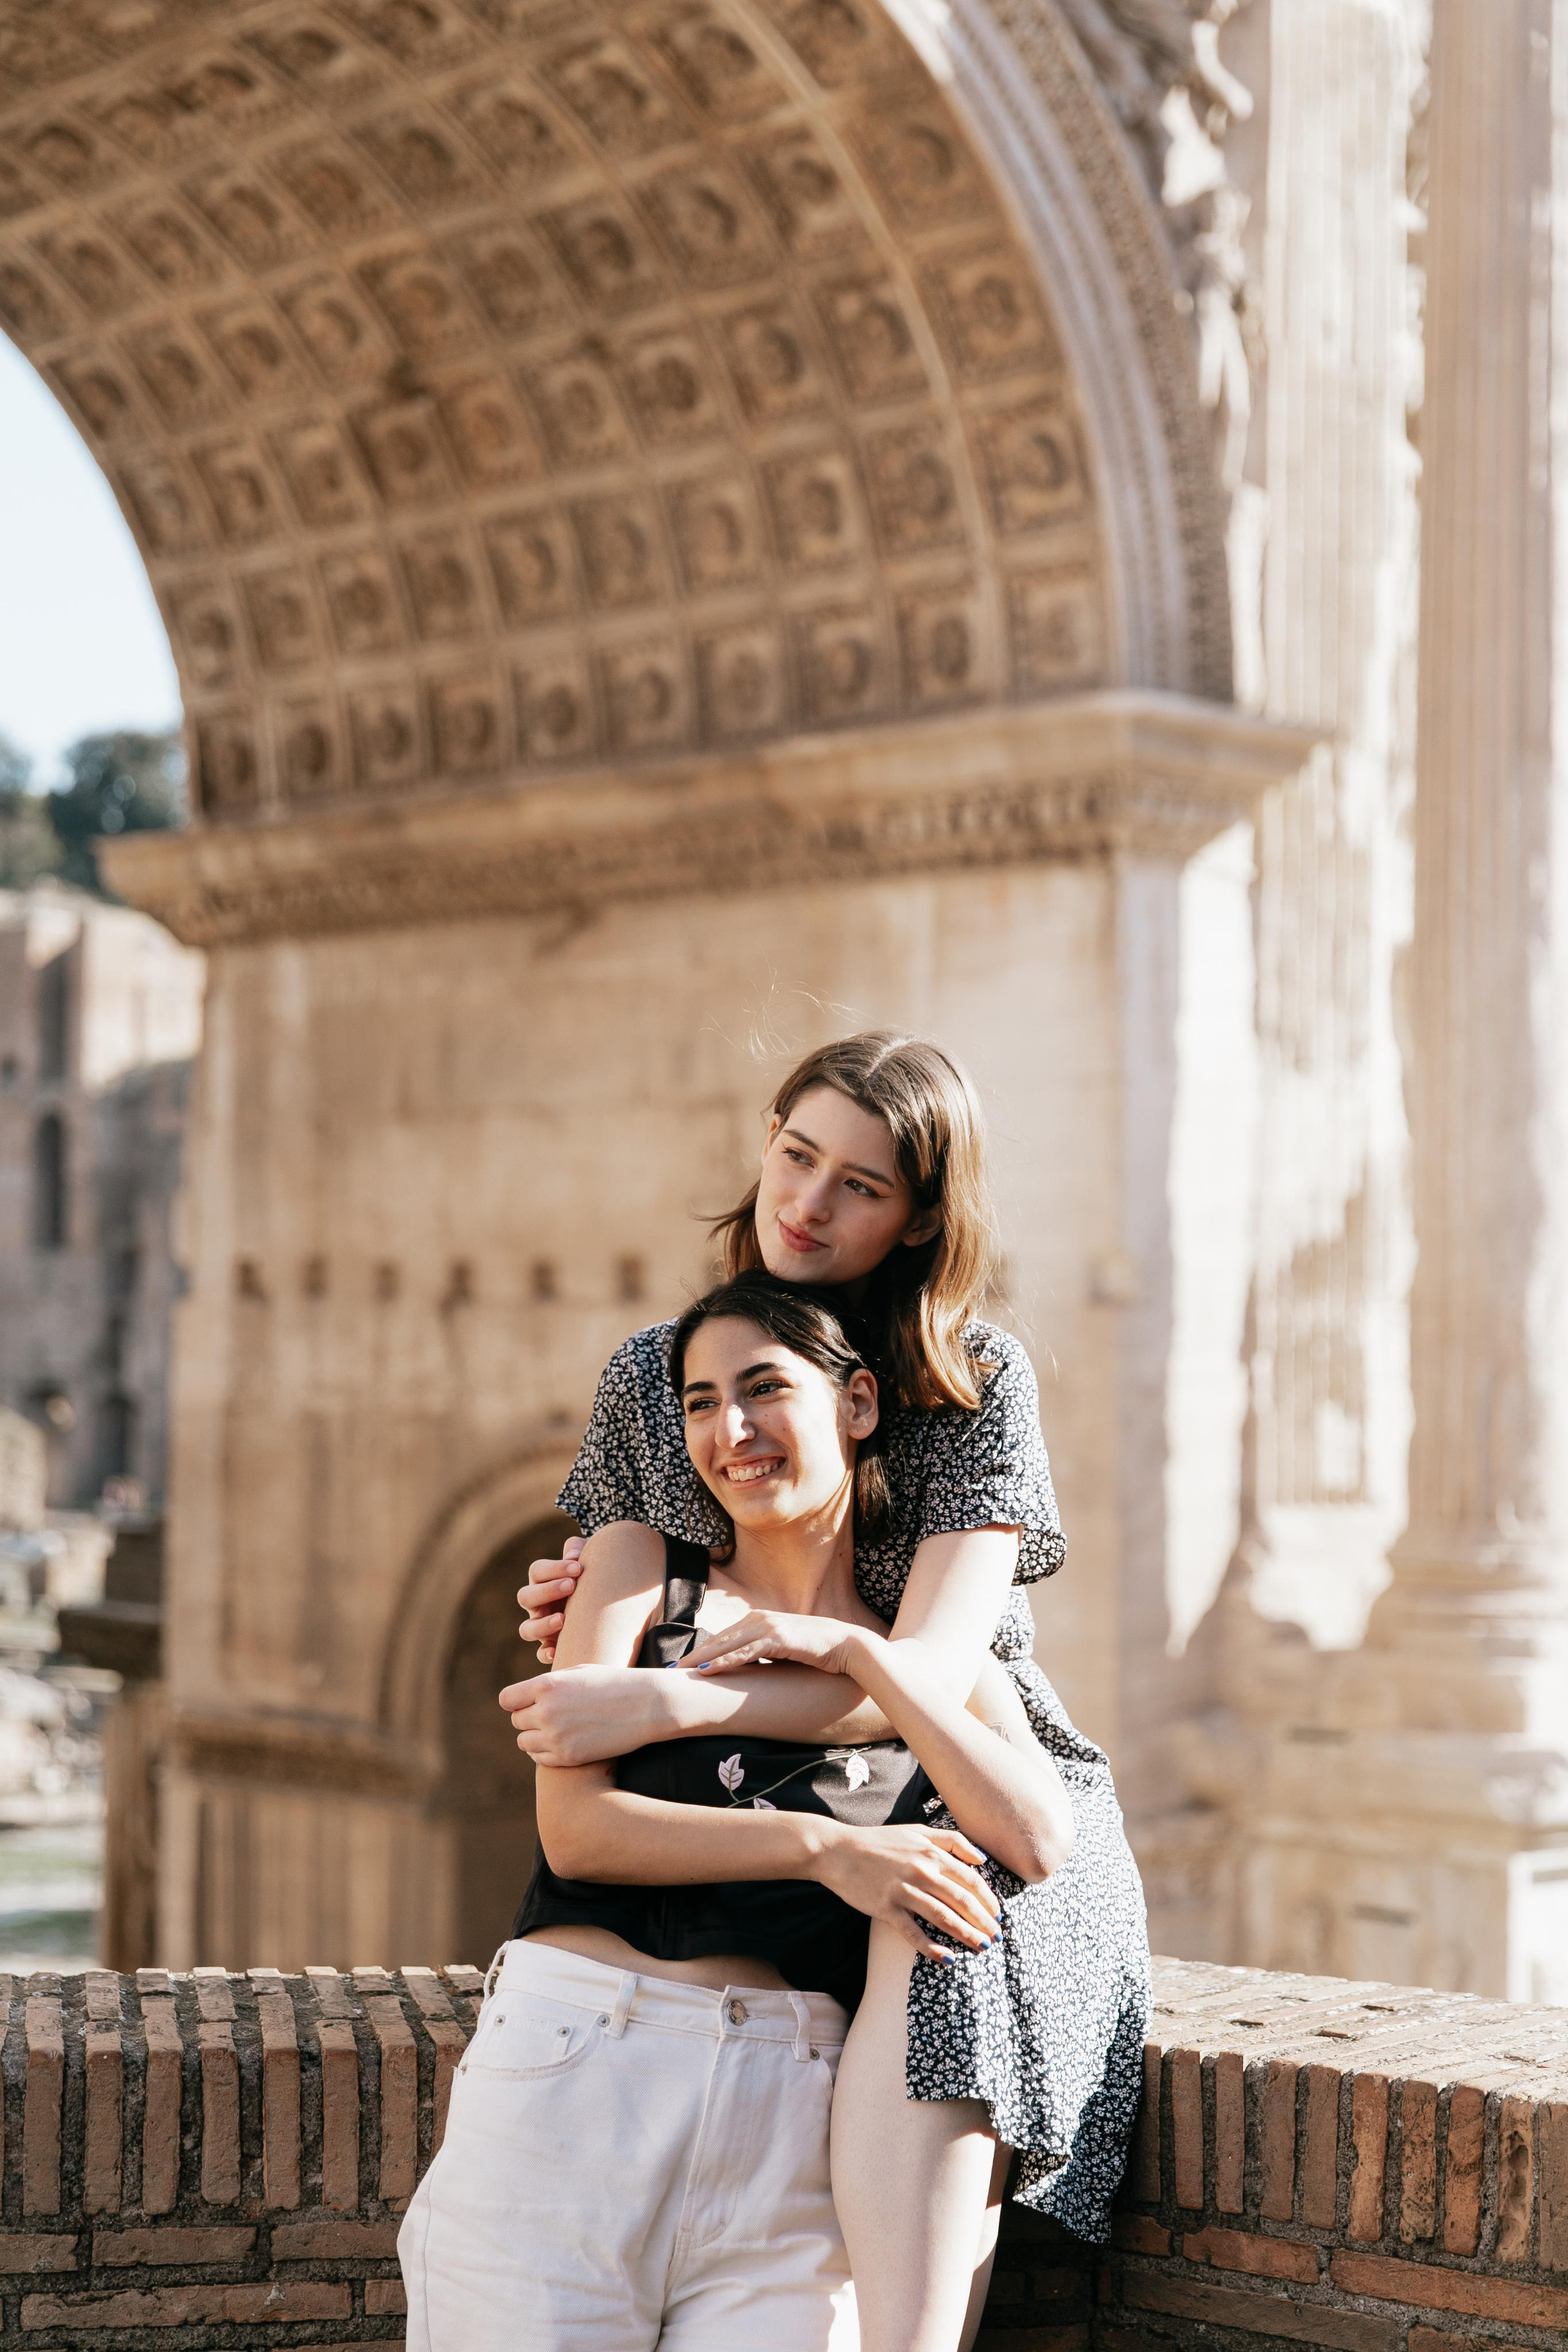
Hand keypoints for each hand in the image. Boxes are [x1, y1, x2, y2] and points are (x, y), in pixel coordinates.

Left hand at [500, 1662, 671, 1767]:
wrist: (646, 1705)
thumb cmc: (612, 1683)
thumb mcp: (577, 1673)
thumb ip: (547, 1685)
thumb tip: (523, 1699)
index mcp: (547, 1685)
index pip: (507, 1699)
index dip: (518, 1701)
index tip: (530, 1701)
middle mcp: (547, 1711)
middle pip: (517, 1721)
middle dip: (530, 1717)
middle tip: (553, 1714)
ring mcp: (556, 1737)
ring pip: (524, 1742)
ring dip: (535, 1736)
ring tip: (557, 1728)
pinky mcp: (568, 1757)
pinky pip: (539, 1758)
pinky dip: (546, 1752)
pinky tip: (564, 1741)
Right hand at [517, 1535, 584, 1663]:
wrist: (609, 1604)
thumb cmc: (594, 1577)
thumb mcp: (590, 1558)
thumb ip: (579, 1548)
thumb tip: (573, 1555)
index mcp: (544, 1581)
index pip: (537, 1571)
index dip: (554, 1568)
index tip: (578, 1568)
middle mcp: (538, 1605)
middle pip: (525, 1596)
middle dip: (547, 1590)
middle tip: (572, 1586)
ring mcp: (542, 1627)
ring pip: (526, 1629)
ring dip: (542, 1624)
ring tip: (563, 1618)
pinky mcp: (552, 1646)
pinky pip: (540, 1654)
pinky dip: (545, 1654)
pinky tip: (556, 1651)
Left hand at [681, 1610, 868, 1678]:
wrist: (847, 1645)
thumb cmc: (817, 1651)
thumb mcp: (783, 1651)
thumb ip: (763, 1654)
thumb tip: (746, 1670)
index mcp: (759, 1621)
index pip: (723, 1637)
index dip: (700, 1651)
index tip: (681, 1666)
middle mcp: (760, 1619)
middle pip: (719, 1640)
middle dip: (693, 1656)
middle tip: (670, 1671)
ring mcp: (769, 1628)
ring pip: (727, 1645)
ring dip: (702, 1659)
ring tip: (681, 1672)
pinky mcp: (779, 1639)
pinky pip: (747, 1652)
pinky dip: (726, 1661)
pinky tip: (709, 1670)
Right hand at [813, 1823, 1001, 1961]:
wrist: (838, 1850)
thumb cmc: (880, 1841)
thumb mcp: (917, 1831)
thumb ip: (952, 1840)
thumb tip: (983, 1859)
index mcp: (931, 1853)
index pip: (970, 1879)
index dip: (988, 1899)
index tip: (998, 1915)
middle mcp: (921, 1871)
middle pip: (962, 1900)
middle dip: (983, 1921)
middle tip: (996, 1938)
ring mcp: (903, 1891)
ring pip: (943, 1917)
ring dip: (966, 1935)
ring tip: (982, 1948)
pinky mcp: (886, 1908)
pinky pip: (913, 1932)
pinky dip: (932, 1948)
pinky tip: (948, 1960)